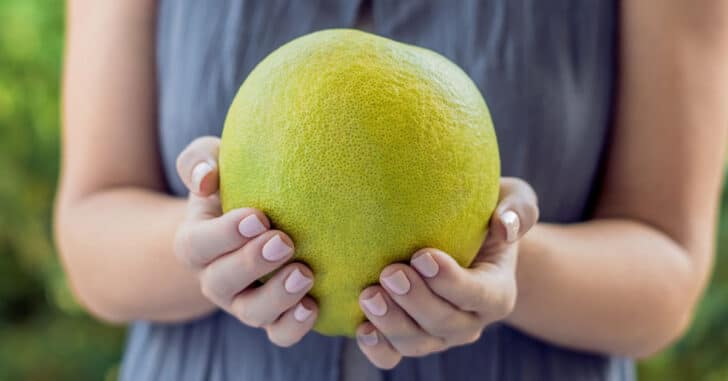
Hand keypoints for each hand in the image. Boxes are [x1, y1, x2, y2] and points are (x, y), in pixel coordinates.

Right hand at [173, 136, 317, 346]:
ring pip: (252, 314)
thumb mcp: (211, 162)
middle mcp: (214, 278)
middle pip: (222, 283)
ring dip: (278, 298)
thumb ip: (200, 161)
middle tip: (284, 241)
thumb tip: (205, 178)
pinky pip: (279, 333)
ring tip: (305, 274)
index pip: (199, 243)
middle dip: (252, 264)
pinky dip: (295, 326)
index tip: (258, 216)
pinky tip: (316, 305)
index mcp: (195, 242)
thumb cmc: (230, 184)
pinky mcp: (272, 316)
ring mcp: (243, 302)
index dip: (225, 234)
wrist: (252, 219)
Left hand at [355, 177, 538, 368]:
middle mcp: (469, 321)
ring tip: (369, 295)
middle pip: (444, 323)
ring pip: (418, 344)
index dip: (450, 281)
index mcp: (497, 292)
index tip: (423, 256)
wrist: (464, 240)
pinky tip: (362, 328)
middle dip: (415, 301)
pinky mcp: (410, 339)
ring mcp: (439, 335)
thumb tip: (504, 224)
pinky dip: (377, 348)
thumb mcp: (513, 201)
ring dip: (392, 324)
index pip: (478, 294)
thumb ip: (518, 209)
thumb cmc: (486, 213)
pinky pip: (393, 356)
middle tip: (390, 272)